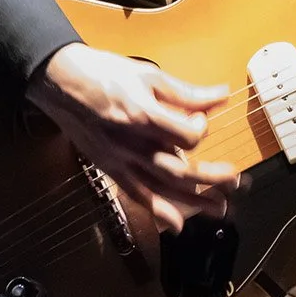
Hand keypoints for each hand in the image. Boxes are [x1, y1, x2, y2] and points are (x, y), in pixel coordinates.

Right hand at [27, 44, 236, 231]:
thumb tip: (222, 97)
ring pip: (162, 187)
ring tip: (220, 209)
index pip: (187, 137)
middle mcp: (133, 144)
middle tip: (236, 181)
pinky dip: (157, 211)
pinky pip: (135, 195)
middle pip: (180, 170)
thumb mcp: (148, 74)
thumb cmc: (103, 72)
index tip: (199, 120)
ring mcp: (120, 160)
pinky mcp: (109, 168)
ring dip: (194, 201)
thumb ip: (186, 93)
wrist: (59, 81)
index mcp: (144, 116)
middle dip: (212, 178)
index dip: (201, 130)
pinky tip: (176, 224)